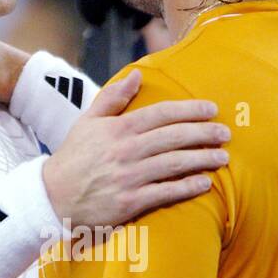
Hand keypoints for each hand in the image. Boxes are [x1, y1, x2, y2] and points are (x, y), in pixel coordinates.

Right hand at [42, 69, 229, 226]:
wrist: (51, 197)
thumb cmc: (73, 158)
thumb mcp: (87, 121)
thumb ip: (113, 97)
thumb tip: (137, 75)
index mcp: (118, 128)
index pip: (162, 114)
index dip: (190, 110)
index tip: (212, 110)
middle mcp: (126, 150)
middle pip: (174, 137)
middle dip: (204, 133)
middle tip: (225, 134)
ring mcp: (129, 177)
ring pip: (174, 164)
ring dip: (202, 159)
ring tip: (222, 158)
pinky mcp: (130, 202)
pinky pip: (165, 193)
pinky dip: (187, 188)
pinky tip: (204, 184)